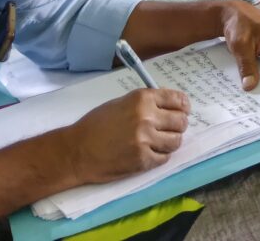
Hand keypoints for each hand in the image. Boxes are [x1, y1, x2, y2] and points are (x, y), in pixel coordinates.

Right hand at [63, 88, 189, 184]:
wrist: (75, 151)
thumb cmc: (96, 124)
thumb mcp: (122, 103)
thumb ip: (146, 103)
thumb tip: (170, 106)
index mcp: (143, 99)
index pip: (178, 100)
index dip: (183, 107)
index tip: (183, 111)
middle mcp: (147, 117)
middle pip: (181, 122)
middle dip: (178, 125)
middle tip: (170, 129)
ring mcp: (145, 140)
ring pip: (176, 141)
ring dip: (170, 142)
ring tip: (159, 142)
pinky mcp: (142, 160)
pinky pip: (164, 158)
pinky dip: (160, 156)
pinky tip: (149, 153)